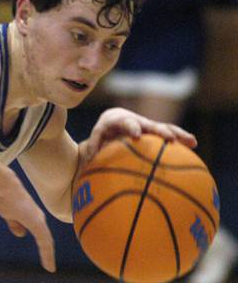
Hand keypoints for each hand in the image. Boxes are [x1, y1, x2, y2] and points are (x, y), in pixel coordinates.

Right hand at [0, 175, 55, 272]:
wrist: (6, 187)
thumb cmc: (6, 197)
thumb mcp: (9, 214)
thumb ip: (15, 224)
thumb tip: (21, 234)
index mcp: (32, 216)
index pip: (40, 233)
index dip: (43, 245)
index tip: (45, 255)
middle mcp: (38, 218)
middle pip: (46, 238)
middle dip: (47, 252)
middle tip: (49, 264)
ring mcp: (39, 221)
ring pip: (47, 242)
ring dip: (48, 255)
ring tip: (50, 268)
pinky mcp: (38, 224)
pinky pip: (45, 243)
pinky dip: (48, 255)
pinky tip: (49, 266)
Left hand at [79, 107, 196, 165]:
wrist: (113, 121)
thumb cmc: (103, 133)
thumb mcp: (96, 139)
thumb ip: (93, 148)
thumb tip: (88, 161)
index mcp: (120, 121)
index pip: (126, 123)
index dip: (132, 128)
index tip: (136, 136)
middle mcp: (137, 121)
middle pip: (150, 124)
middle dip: (160, 130)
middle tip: (170, 138)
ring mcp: (148, 126)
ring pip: (164, 128)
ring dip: (177, 134)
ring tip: (192, 141)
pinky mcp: (156, 131)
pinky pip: (170, 135)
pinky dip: (180, 138)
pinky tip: (193, 145)